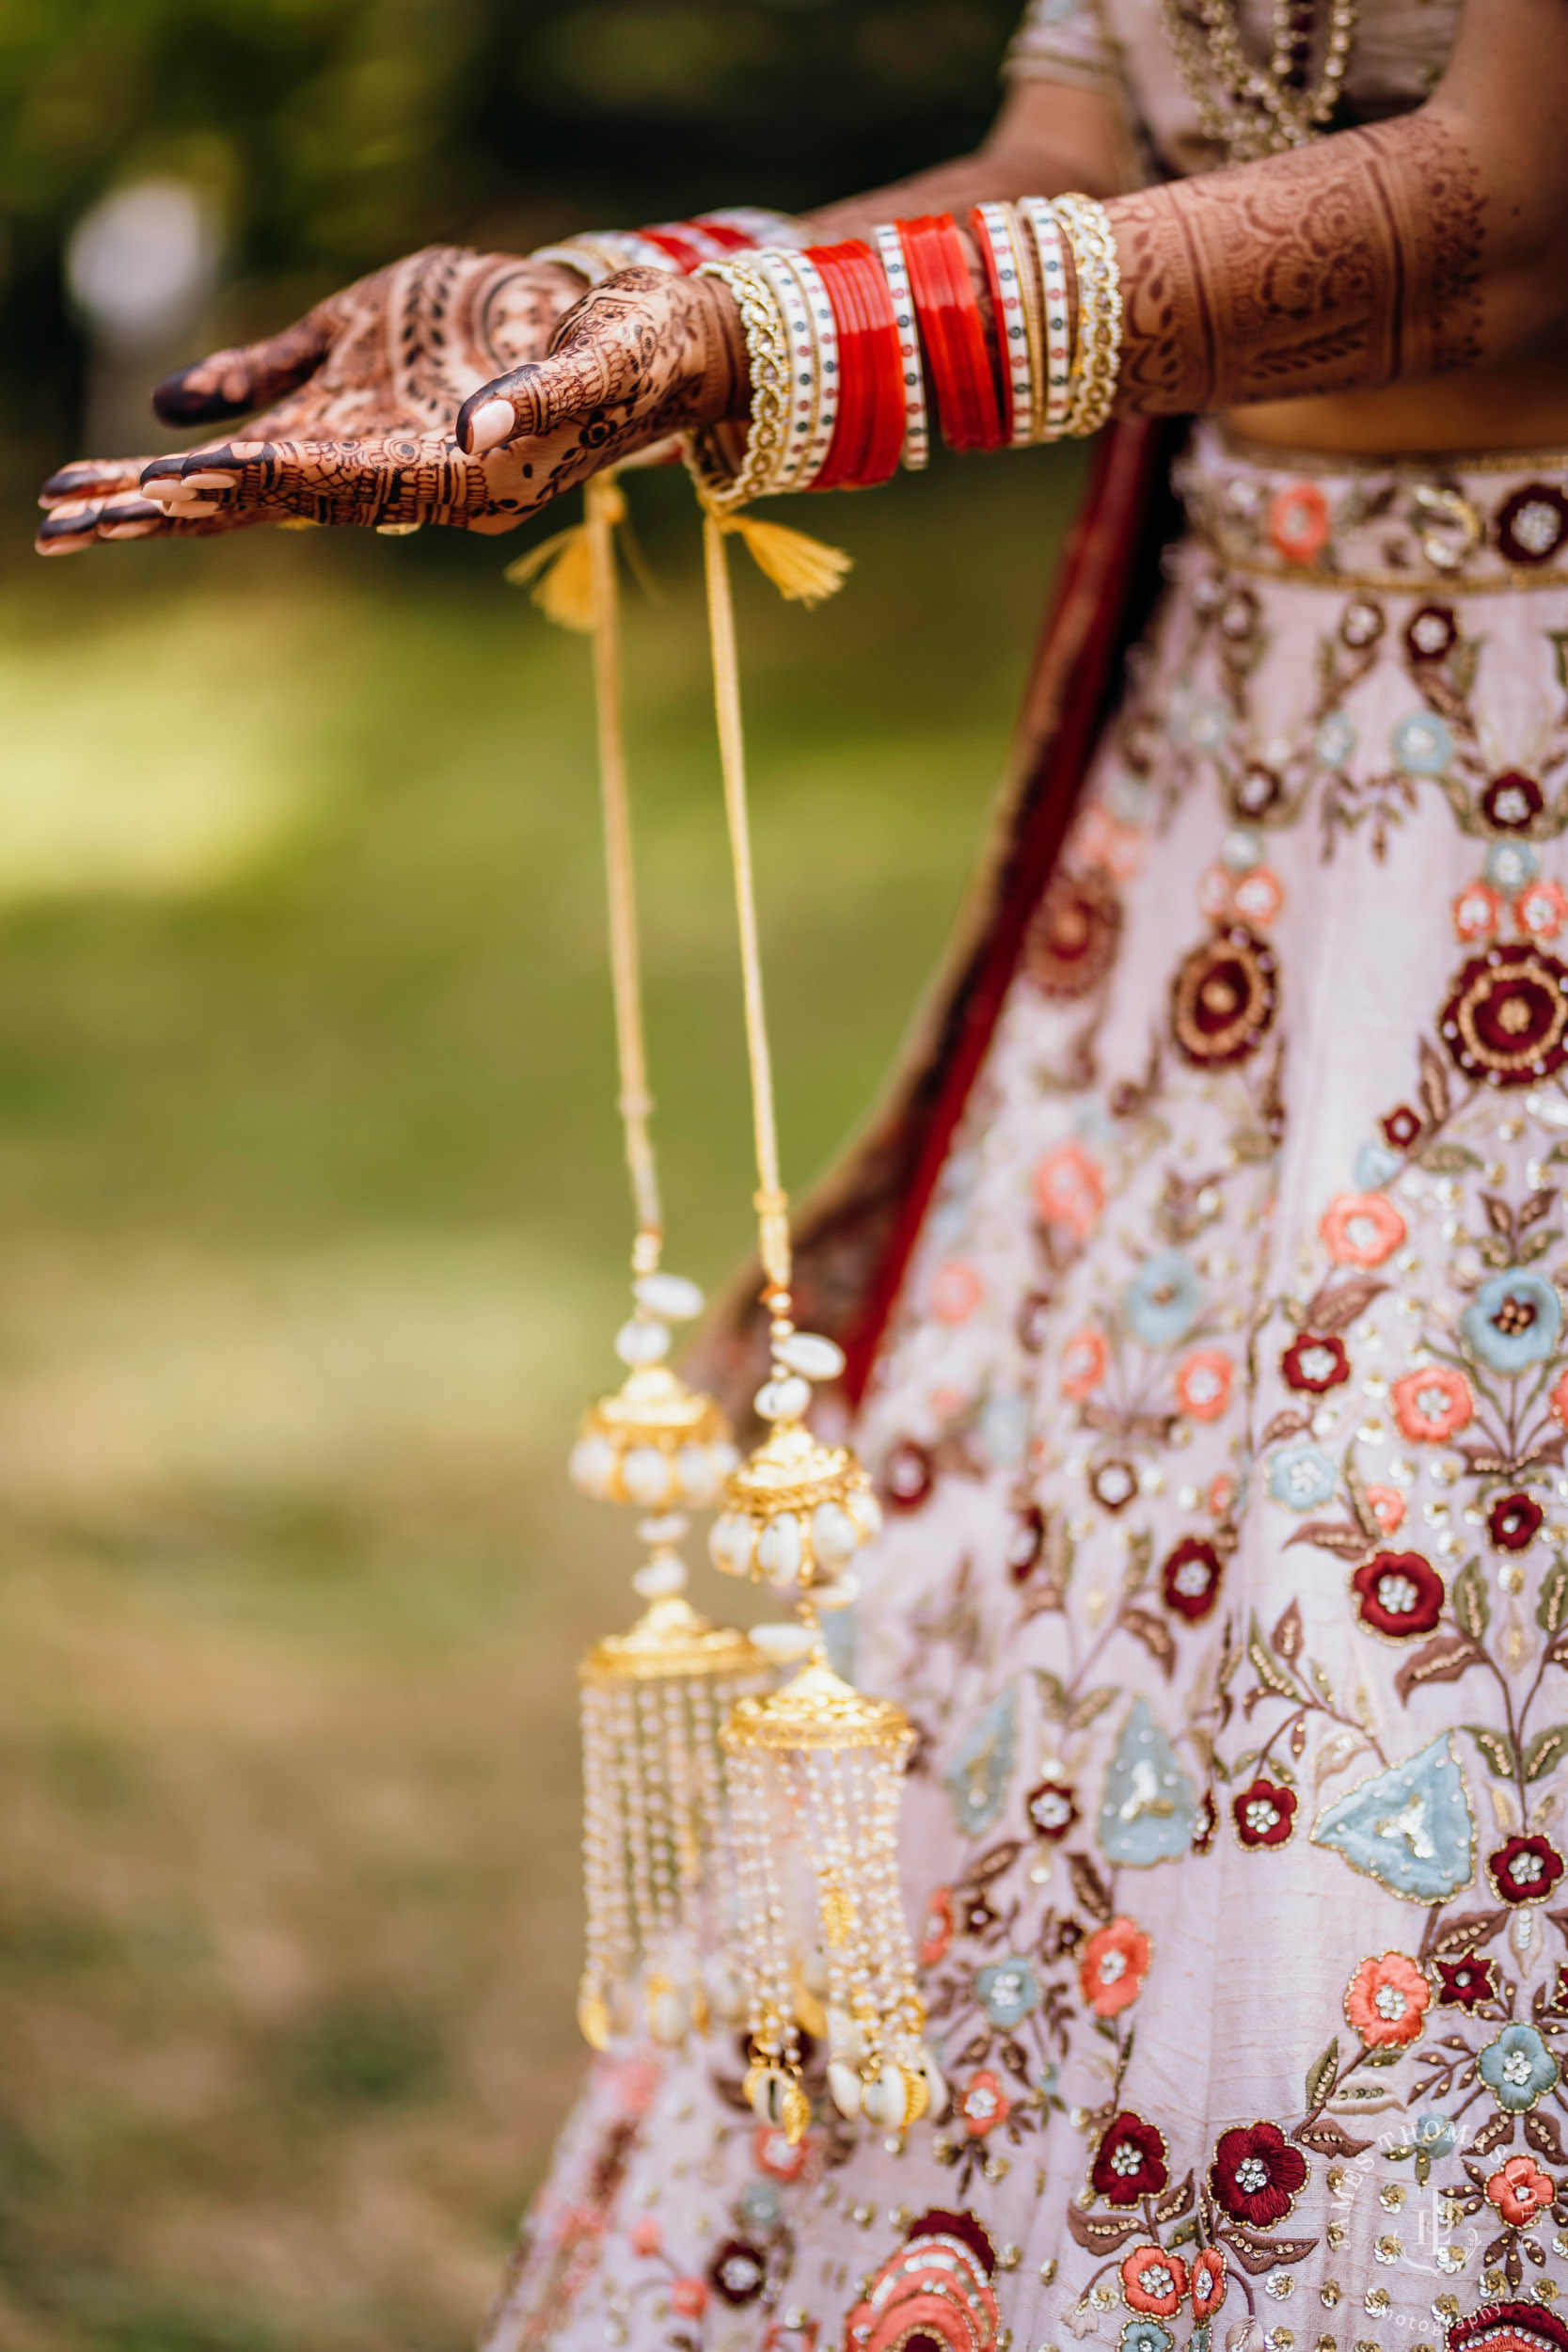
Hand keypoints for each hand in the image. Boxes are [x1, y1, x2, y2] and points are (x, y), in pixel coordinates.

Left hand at [120, 267, 747, 539]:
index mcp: (467, 476)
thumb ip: (543, 392)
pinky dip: (222, 424)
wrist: (659, 339)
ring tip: (76, 503)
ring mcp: (395, 443)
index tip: (179, 481)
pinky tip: (159, 431)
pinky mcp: (385, 402)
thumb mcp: (600, 358)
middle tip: (72, 520)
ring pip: (266, 472)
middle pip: (278, 497)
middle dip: (174, 506)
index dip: (262, 479)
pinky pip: (290, 419)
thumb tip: (480, 424)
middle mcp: (418, 474)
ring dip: (171, 485)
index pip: (345, 482)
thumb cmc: (642, 345)